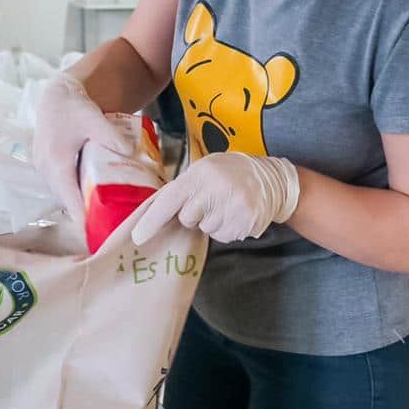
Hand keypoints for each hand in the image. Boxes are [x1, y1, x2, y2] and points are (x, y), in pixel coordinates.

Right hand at [32, 74, 133, 223]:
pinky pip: (60, 186)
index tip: (92, 234)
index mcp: (56, 162)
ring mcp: (43, 169)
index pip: (68, 198)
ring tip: (99, 217)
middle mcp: (46, 169)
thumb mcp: (94, 118)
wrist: (57, 94)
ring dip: (77, 205)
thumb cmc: (74, 106)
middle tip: (104, 228)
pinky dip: (73, 194)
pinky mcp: (47, 166)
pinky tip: (90, 197)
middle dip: (83, 215)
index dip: (80, 218)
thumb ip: (110, 136)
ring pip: (62, 194)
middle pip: (65, 200)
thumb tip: (129, 151)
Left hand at [131, 153, 299, 244]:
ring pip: (205, 229)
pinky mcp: (243, 224)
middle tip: (212, 198)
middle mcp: (214, 191)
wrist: (270, 179)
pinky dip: (227, 228)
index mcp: (199, 174)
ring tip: (227, 204)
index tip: (138, 238)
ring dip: (213, 220)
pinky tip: (236, 213)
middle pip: (187, 218)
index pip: (169, 201)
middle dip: (195, 213)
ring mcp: (230, 209)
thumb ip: (183, 188)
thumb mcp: (204, 169)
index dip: (152, 221)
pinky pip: (222, 236)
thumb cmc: (228, 173)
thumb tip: (154, 213)